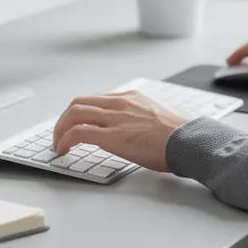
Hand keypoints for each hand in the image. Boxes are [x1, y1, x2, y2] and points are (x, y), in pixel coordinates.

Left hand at [51, 91, 190, 172]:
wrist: (189, 141)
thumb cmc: (179, 136)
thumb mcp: (156, 116)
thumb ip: (139, 118)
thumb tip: (131, 131)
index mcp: (131, 97)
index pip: (95, 99)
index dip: (79, 112)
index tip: (74, 124)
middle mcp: (120, 103)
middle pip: (79, 102)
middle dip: (64, 119)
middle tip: (60, 134)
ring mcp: (115, 118)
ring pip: (74, 114)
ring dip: (60, 129)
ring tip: (58, 144)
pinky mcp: (112, 136)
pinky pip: (78, 133)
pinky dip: (64, 140)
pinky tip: (62, 150)